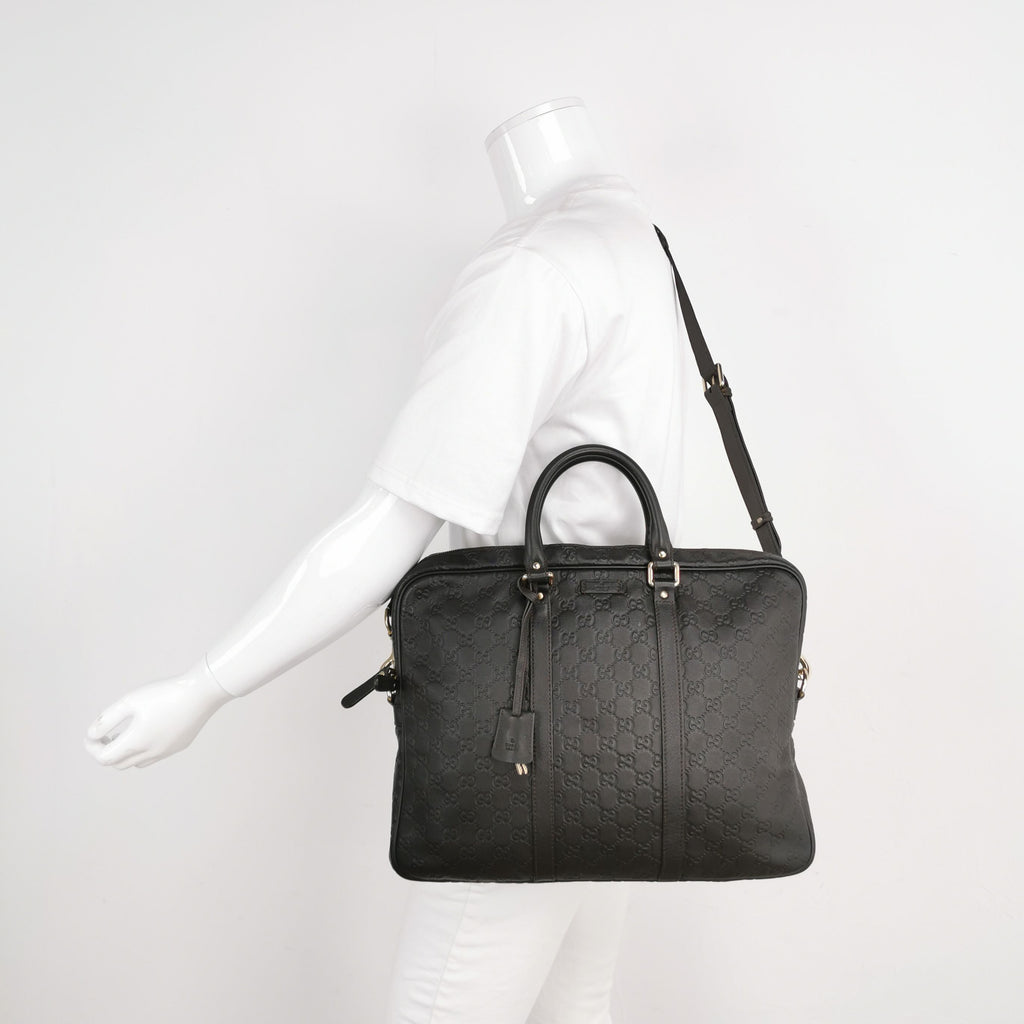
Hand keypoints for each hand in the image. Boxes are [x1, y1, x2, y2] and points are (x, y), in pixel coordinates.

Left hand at [83, 659, 235, 769]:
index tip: (92, 735)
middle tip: (106, 734)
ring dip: (125, 753)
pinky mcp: (178, 746)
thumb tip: (92, 735)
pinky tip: (148, 730)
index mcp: (136, 742)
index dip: (92, 748)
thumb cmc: (165, 693)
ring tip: (125, 734)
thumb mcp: (130, 701)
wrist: (201, 693)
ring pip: (136, 763)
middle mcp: (150, 752)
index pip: (104, 758)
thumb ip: (107, 719)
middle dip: (107, 751)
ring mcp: (166, 752)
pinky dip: (143, 750)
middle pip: (118, 764)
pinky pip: (154, 756)